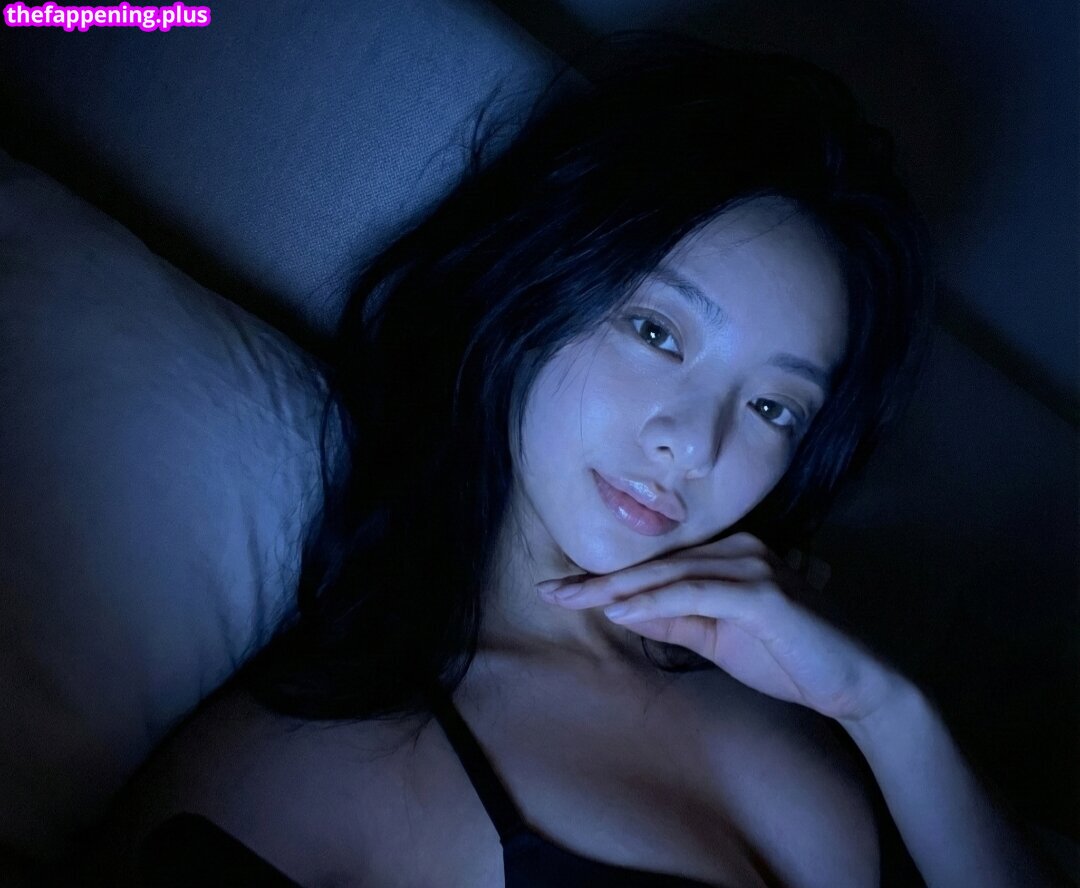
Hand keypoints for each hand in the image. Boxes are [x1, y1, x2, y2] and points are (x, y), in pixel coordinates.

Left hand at [538, 532, 898, 723]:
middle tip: (550, 591)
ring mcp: (753, 565)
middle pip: (656, 564)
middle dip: (598, 581)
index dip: (608, 579)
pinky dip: (654, 601)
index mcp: (731, 555)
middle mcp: (741, 548)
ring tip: (571, 600)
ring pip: (669, 574)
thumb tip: (622, 611)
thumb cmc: (790, 658)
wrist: (857, 684)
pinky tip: (620, 612)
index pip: (659, 566)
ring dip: (616, 590)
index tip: (562, 591)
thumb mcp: (718, 638)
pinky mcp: (762, 592)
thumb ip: (674, 620)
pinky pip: (695, 593)